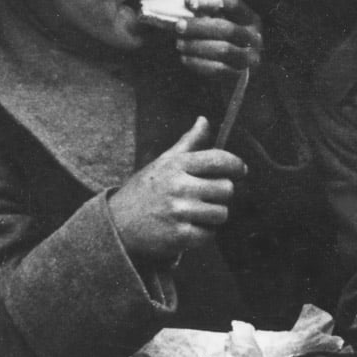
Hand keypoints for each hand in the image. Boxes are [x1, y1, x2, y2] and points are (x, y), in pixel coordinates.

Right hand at [109, 116, 246, 264]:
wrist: (117, 224)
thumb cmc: (146, 190)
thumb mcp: (163, 162)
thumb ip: (188, 142)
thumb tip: (204, 120)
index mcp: (177, 165)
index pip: (220, 159)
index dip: (236, 165)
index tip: (240, 171)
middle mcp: (179, 186)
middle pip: (227, 189)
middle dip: (221, 194)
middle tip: (207, 197)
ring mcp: (179, 211)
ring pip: (222, 213)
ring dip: (214, 216)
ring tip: (196, 213)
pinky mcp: (179, 236)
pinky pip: (210, 235)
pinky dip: (204, 234)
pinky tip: (189, 228)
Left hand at [176, 0, 262, 79]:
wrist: (230, 68)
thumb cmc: (220, 38)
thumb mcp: (218, 21)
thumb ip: (206, 12)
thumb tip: (187, 3)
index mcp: (250, 18)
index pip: (233, 4)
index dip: (210, 0)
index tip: (188, 1)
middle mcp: (254, 37)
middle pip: (227, 29)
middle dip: (199, 27)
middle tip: (178, 26)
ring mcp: (250, 58)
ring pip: (223, 50)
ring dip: (196, 46)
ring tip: (179, 43)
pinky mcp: (240, 75)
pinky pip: (218, 69)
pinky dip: (198, 63)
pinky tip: (184, 58)